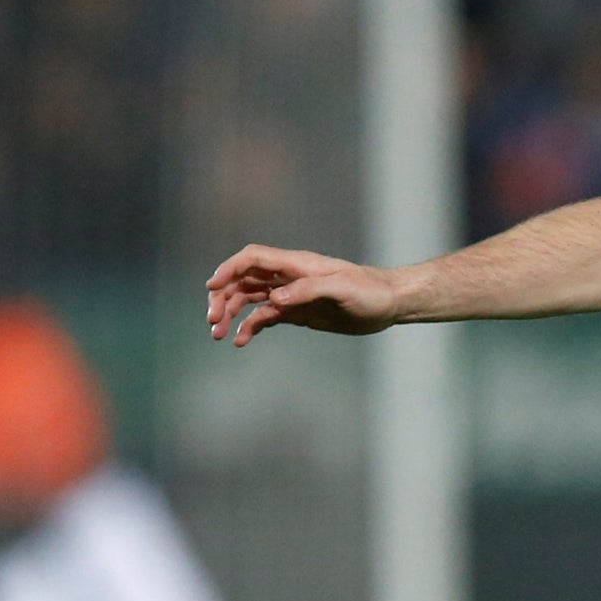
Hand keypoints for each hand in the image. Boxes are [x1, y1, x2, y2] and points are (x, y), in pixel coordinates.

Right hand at [206, 245, 402, 344]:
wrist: (388, 304)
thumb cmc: (369, 290)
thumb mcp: (341, 288)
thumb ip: (308, 290)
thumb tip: (275, 298)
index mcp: (296, 265)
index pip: (253, 259)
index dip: (229, 269)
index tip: (212, 287)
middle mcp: (288, 277)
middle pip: (243, 281)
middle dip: (223, 298)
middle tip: (212, 321)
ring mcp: (291, 295)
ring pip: (249, 299)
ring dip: (230, 314)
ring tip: (218, 334)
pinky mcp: (297, 313)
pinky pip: (265, 317)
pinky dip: (250, 327)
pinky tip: (240, 340)